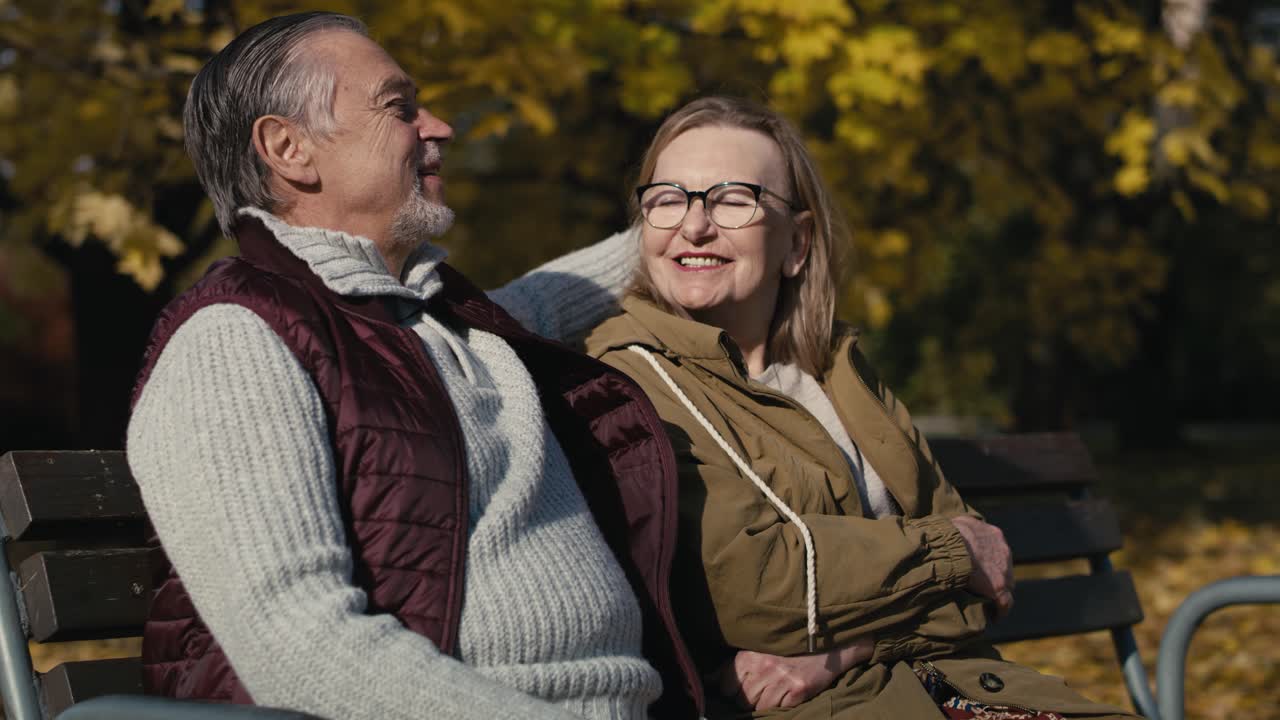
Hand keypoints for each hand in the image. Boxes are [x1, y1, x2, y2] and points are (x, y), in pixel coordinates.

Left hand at [718, 637, 872, 710]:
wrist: (825, 646)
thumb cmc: (787, 650)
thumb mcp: (756, 651)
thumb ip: (731, 667)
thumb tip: (707, 680)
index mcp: (748, 655)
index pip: (725, 686)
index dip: (732, 691)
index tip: (741, 688)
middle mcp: (762, 667)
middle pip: (741, 700)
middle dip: (748, 700)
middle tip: (762, 689)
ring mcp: (781, 680)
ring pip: (757, 708)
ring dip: (764, 705)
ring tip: (774, 692)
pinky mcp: (797, 691)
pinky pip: (778, 710)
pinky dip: (781, 707)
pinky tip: (787, 695)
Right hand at [950, 515, 1014, 616]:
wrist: (950, 545)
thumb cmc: (948, 532)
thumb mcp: (957, 522)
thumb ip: (964, 525)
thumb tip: (957, 527)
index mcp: (994, 534)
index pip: (996, 550)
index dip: (988, 560)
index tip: (980, 567)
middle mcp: (1003, 551)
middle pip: (1004, 568)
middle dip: (995, 575)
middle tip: (982, 584)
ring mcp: (1003, 570)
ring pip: (1006, 585)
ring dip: (997, 592)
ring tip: (987, 601)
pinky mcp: (998, 587)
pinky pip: (1005, 603)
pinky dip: (1001, 610)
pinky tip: (995, 617)